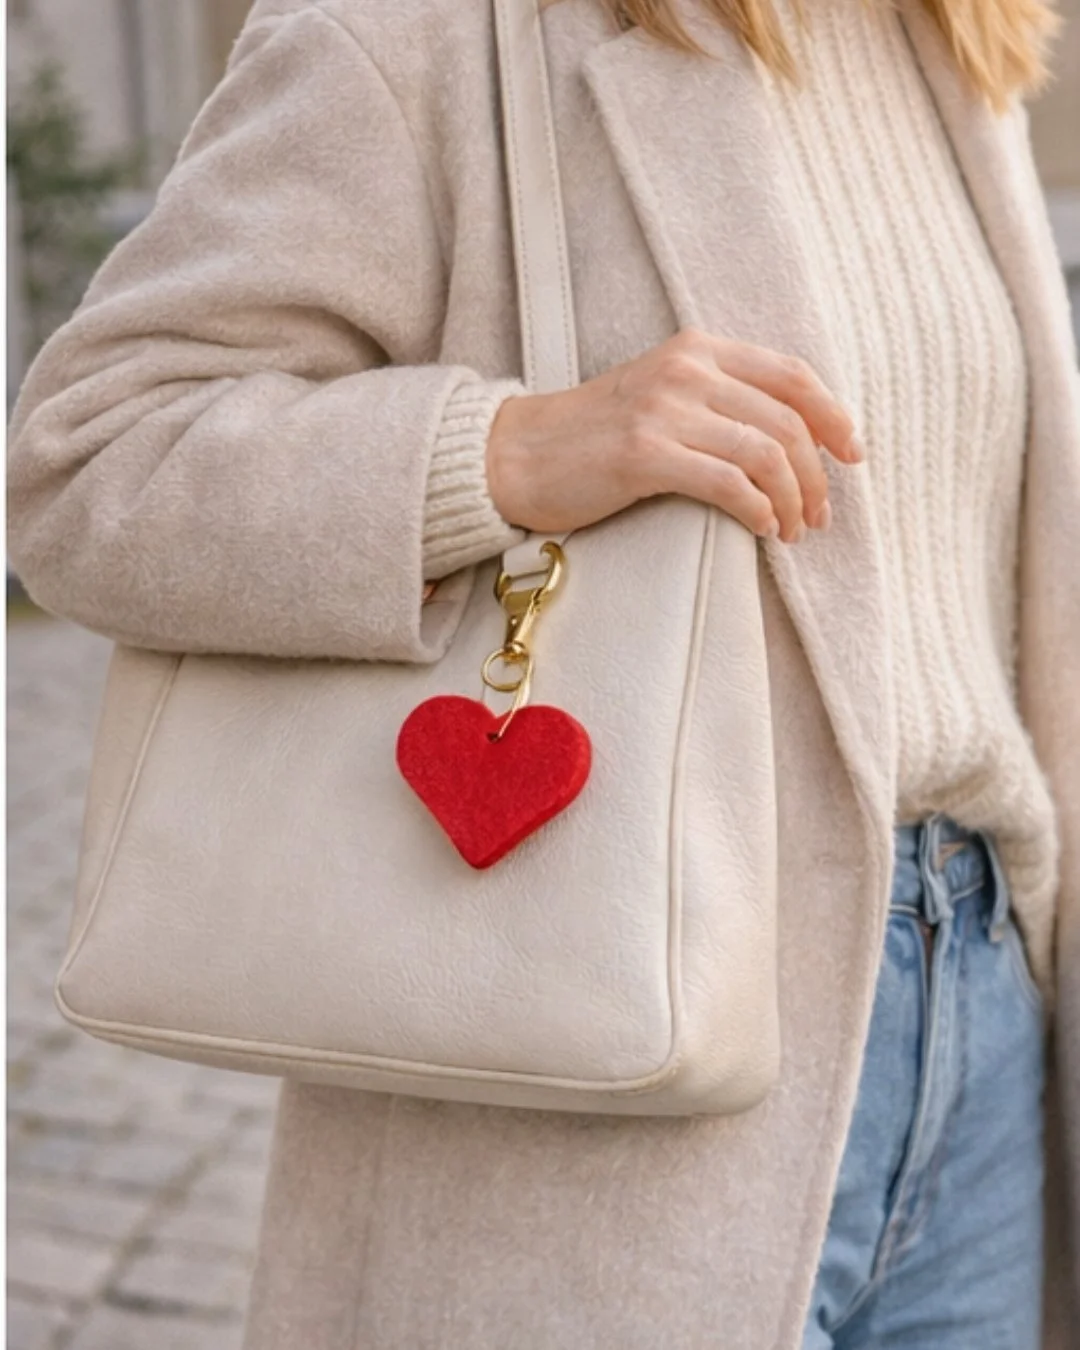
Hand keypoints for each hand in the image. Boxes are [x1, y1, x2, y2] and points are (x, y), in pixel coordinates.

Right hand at [486, 327, 862, 543]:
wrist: (518, 454)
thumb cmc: (594, 437)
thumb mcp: (662, 395)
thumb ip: (718, 400)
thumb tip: (789, 439)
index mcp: (698, 349)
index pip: (792, 375)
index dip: (834, 416)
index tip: (852, 455)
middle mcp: (687, 369)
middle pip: (787, 421)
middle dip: (817, 475)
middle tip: (818, 515)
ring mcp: (665, 409)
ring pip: (766, 453)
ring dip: (792, 500)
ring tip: (792, 530)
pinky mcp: (645, 453)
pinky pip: (729, 483)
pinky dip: (758, 511)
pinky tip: (762, 530)